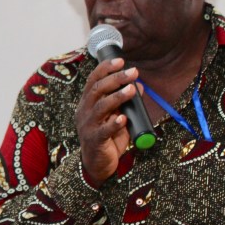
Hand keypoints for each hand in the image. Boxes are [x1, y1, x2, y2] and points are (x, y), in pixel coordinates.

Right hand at [75, 57, 139, 184]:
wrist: (97, 164)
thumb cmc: (106, 137)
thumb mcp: (117, 115)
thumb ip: (125, 102)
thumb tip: (139, 85)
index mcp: (87, 103)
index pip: (93, 80)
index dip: (105, 68)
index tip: (121, 60)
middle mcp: (85, 111)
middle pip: (97, 90)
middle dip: (115, 78)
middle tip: (133, 72)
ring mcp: (88, 126)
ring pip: (100, 106)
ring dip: (117, 96)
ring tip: (131, 90)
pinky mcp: (95, 140)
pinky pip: (104, 130)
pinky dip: (114, 123)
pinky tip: (123, 118)